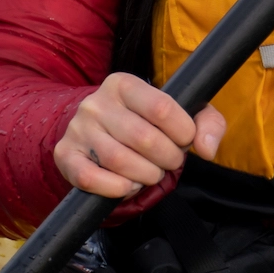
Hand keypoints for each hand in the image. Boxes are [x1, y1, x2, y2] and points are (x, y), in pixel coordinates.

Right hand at [54, 72, 225, 198]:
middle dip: (167, 158)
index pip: (161, 107)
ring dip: (145, 175)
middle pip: (143, 138)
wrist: (95, 130)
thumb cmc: (144, 122)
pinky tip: (129, 186)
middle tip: (170, 162)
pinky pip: (90, 178)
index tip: (186, 141)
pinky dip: (116, 188)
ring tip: (152, 173)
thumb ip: (206, 123)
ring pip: (119, 160)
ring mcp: (78, 129)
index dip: (182, 131)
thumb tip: (207, 148)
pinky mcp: (66, 155)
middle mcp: (97, 103)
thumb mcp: (177, 112)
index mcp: (124, 84)